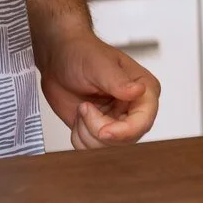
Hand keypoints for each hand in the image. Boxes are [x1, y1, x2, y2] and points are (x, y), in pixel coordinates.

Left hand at [38, 29, 160, 148]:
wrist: (59, 58)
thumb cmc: (82, 53)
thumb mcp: (100, 65)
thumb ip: (119, 82)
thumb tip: (139, 91)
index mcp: (144, 90)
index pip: (144, 121)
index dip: (124, 131)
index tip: (104, 130)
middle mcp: (134, 108)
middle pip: (126, 139)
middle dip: (99, 129)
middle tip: (85, 108)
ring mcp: (116, 120)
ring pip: (108, 147)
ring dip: (86, 133)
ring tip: (82, 108)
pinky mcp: (99, 129)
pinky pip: (92, 149)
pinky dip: (79, 138)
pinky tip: (79, 117)